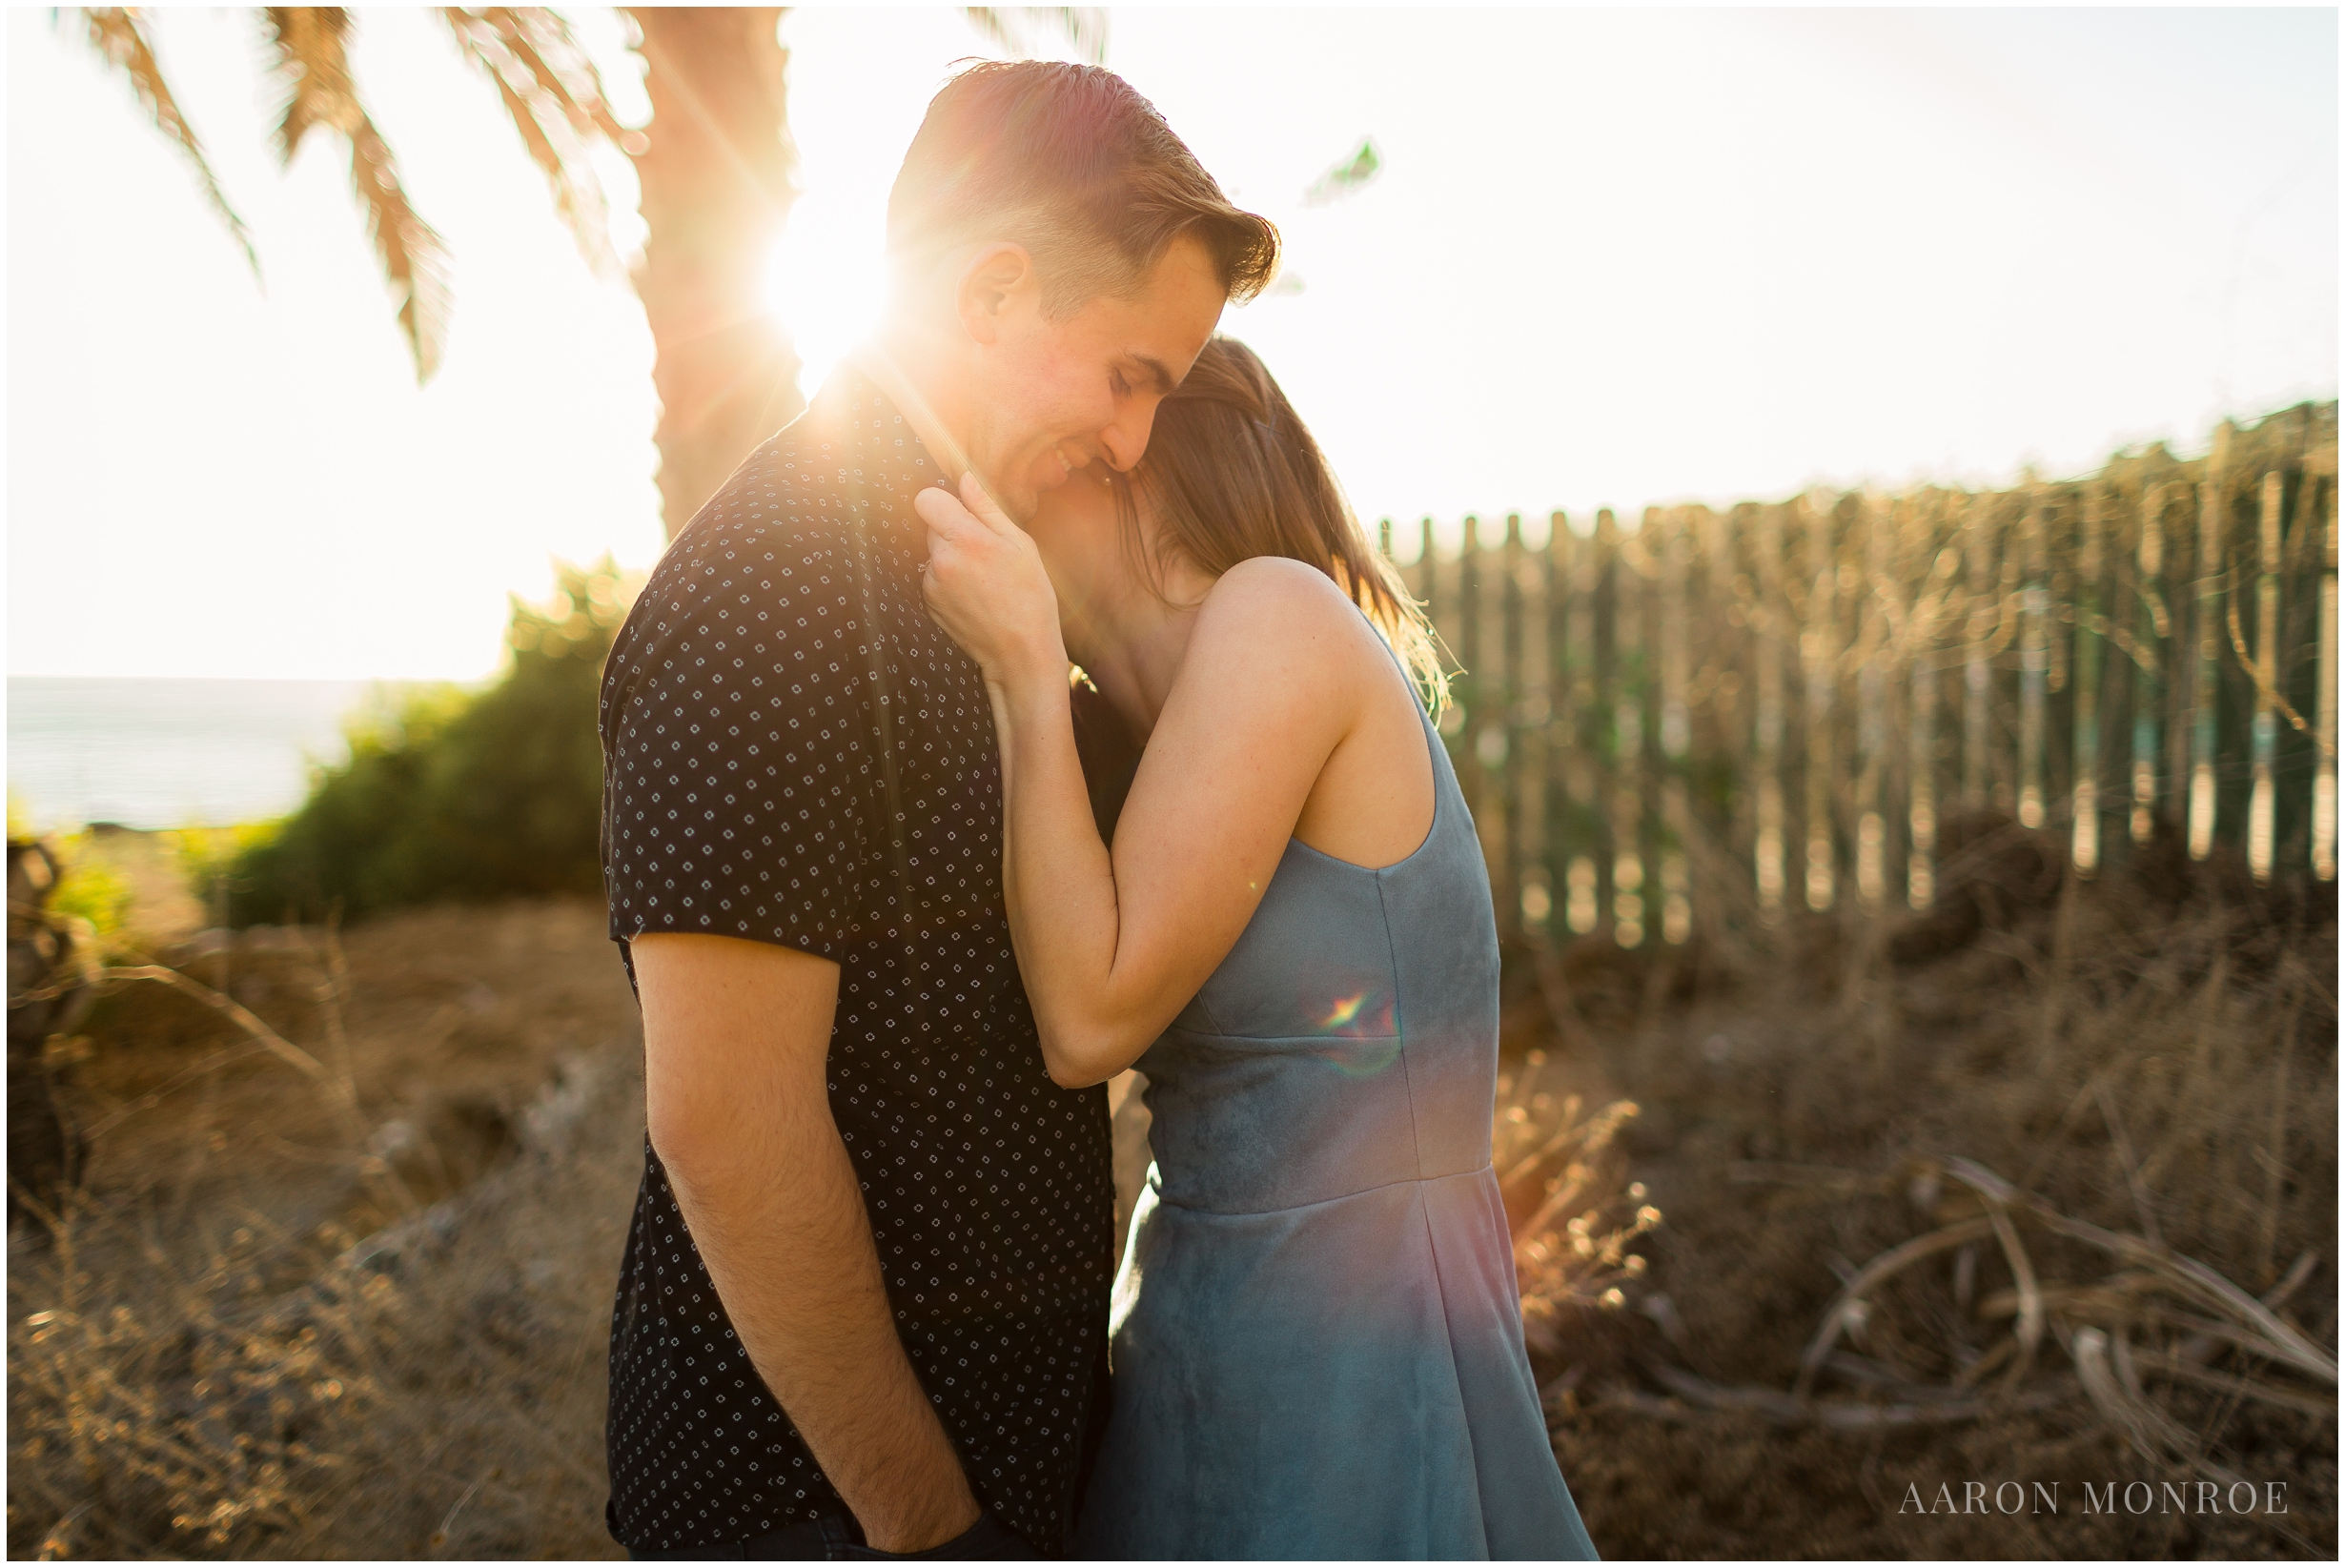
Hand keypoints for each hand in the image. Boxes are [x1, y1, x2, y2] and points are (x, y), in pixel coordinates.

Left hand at [916, 472, 1065, 693]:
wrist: (1020, 652)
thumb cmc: (1030, 596)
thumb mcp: (1020, 545)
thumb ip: (987, 509)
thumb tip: (965, 479)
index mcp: (966, 539)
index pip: (926, 499)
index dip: (942, 502)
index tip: (960, 513)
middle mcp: (942, 560)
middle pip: (930, 525)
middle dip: (952, 531)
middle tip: (985, 553)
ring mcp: (931, 583)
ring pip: (933, 552)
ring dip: (951, 558)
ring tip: (984, 581)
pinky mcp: (928, 602)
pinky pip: (934, 577)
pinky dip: (949, 581)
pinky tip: (976, 597)